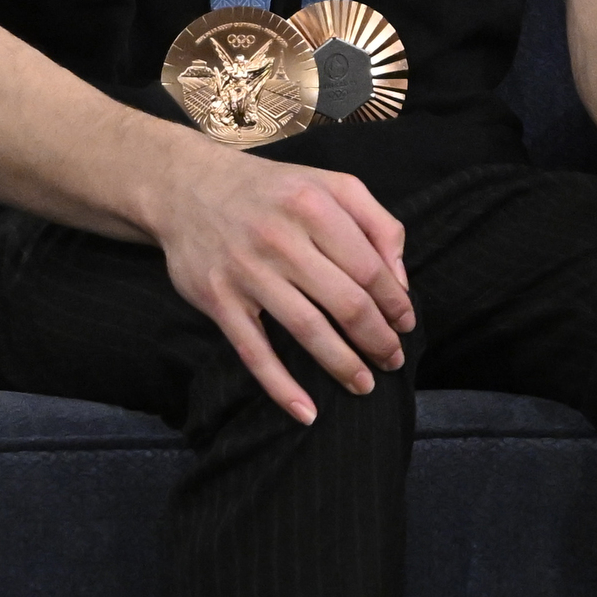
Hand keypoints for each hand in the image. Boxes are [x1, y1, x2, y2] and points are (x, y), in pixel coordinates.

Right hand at [149, 148, 416, 424]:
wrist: (189, 188)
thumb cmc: (274, 191)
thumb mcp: (332, 185)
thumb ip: (377, 223)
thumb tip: (400, 280)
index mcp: (316, 206)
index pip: (370, 267)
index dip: (394, 302)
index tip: (407, 324)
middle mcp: (281, 239)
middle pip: (345, 302)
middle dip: (377, 339)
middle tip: (393, 360)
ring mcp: (247, 272)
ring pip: (306, 330)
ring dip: (342, 365)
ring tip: (364, 385)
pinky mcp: (217, 300)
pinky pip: (254, 352)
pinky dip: (280, 386)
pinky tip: (306, 411)